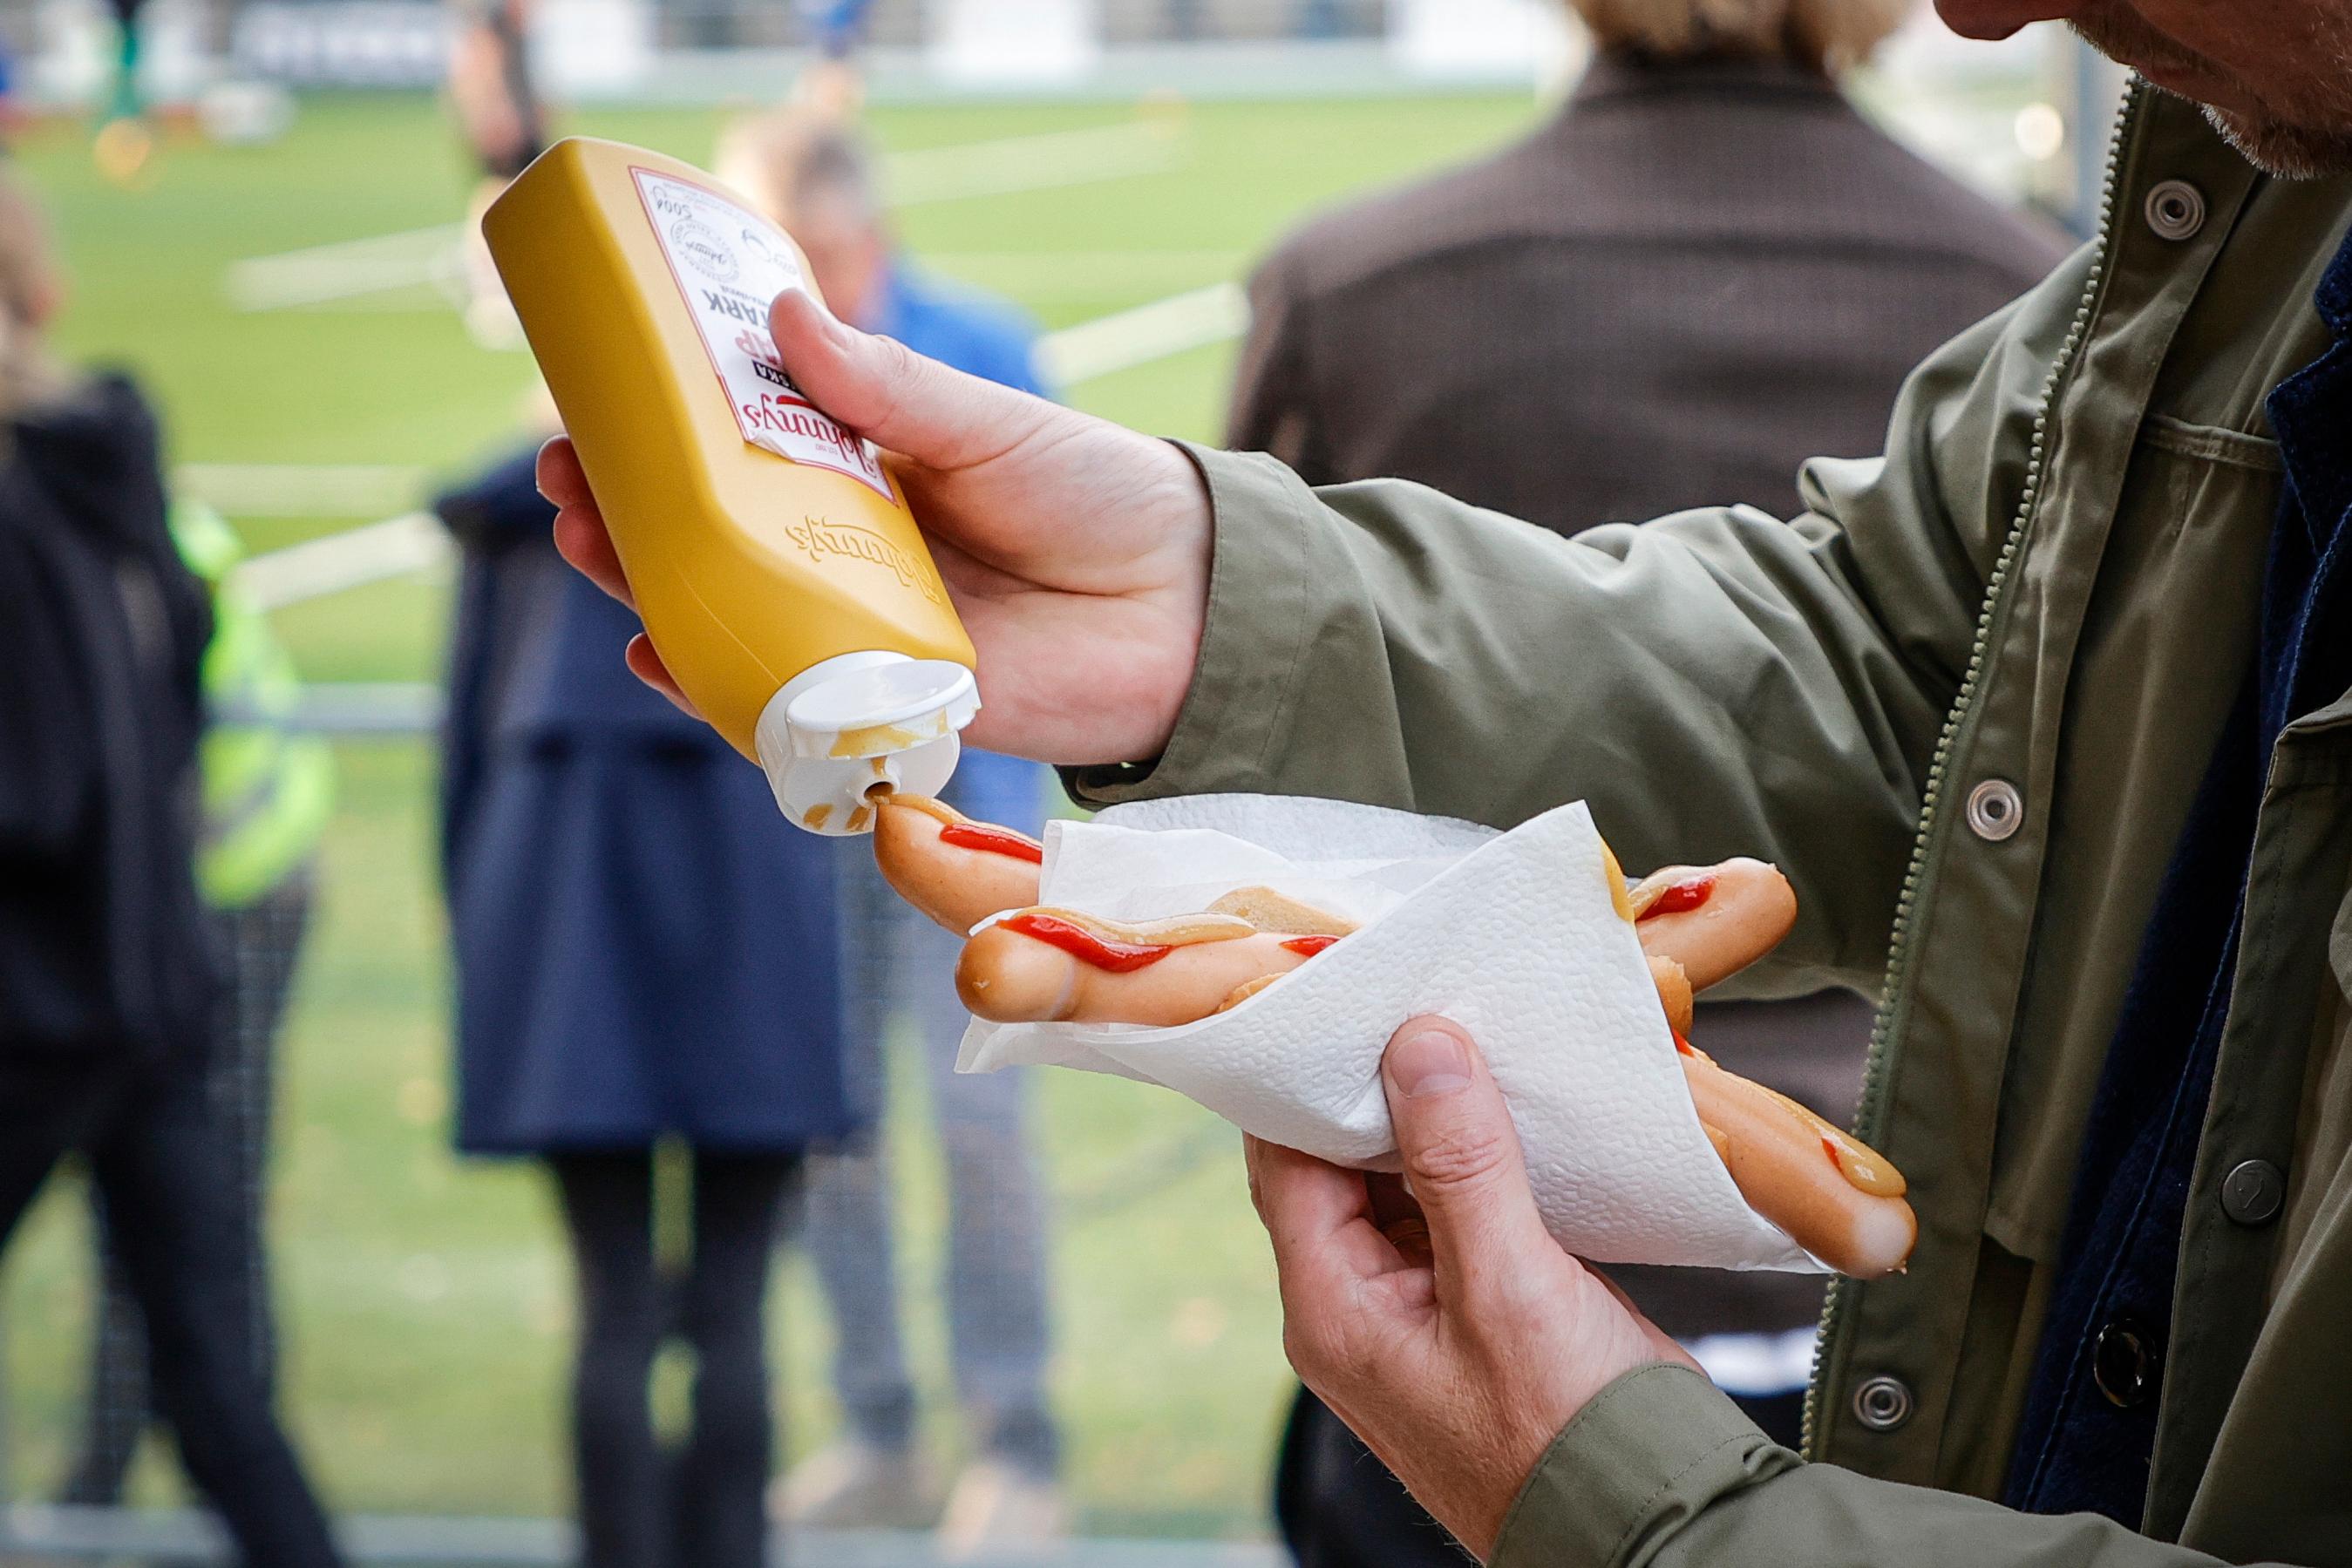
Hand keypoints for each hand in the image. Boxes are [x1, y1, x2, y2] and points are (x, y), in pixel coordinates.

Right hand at [542, 289, 1212, 765]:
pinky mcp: (894, 705)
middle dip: (629, 516)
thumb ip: (891, 387)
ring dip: (654, 591)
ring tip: (593, 549)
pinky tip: (662, 655)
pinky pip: (791, 704)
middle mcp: (852, 553)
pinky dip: (722, 687)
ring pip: (735, 618)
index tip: (590, 409)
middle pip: (714, 539)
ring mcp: (866, 631)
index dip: (659, 437)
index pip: (737, 453)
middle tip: (566, 486)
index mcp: (867, 474)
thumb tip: (786, 313)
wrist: (1197, 603)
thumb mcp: (990, 422)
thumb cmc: (1101, 494)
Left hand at [1246, 1019, 1698, 1560]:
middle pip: (1336, 1162)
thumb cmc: (1566, 1435)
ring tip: (1466, 1025)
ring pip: (1398, 1179)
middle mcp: (1359, 1305)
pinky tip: (1509, 1102)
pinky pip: (1453, 1206)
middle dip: (1374, 1083)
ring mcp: (1418, 1305)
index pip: (1284, 1159)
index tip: (1347, 994)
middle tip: (1415, 990)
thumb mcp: (1509, 1287)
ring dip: (1431, 1115)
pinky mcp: (1477, 1302)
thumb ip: (1459, 1166)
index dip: (1309, 1075)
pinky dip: (1475, 1154)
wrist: (1648, 1526)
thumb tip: (1416, 1045)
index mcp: (1333, 1309)